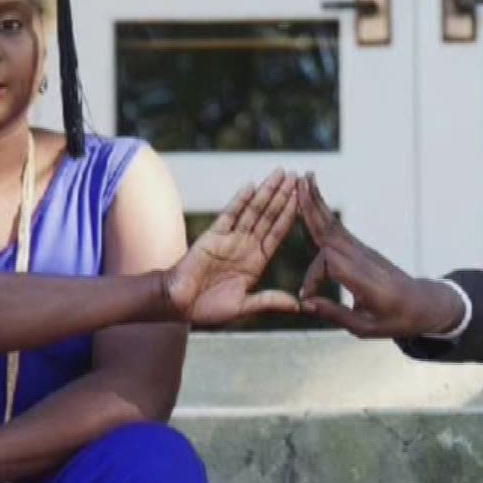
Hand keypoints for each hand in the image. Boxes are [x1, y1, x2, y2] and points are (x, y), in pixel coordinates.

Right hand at [163, 169, 301, 326]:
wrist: (179, 305)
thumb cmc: (208, 309)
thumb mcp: (244, 306)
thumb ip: (269, 301)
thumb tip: (298, 306)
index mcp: (256, 262)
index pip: (277, 234)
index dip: (290, 216)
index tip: (304, 200)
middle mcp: (245, 246)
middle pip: (268, 216)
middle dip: (282, 197)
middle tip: (296, 176)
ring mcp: (230, 239)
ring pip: (252, 211)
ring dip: (266, 192)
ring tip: (280, 174)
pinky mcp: (213, 236)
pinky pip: (229, 215)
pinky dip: (240, 200)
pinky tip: (252, 186)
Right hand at [295, 174, 465, 338]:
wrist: (423, 304)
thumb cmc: (396, 319)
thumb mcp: (365, 327)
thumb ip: (335, 314)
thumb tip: (306, 303)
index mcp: (366, 279)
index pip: (329, 264)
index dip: (313, 277)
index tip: (307, 297)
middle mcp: (363, 259)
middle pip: (331, 231)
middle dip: (313, 208)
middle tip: (297, 184)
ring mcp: (363, 252)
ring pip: (334, 225)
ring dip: (317, 203)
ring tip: (303, 180)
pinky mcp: (361, 250)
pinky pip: (338, 230)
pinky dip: (324, 215)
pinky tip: (314, 202)